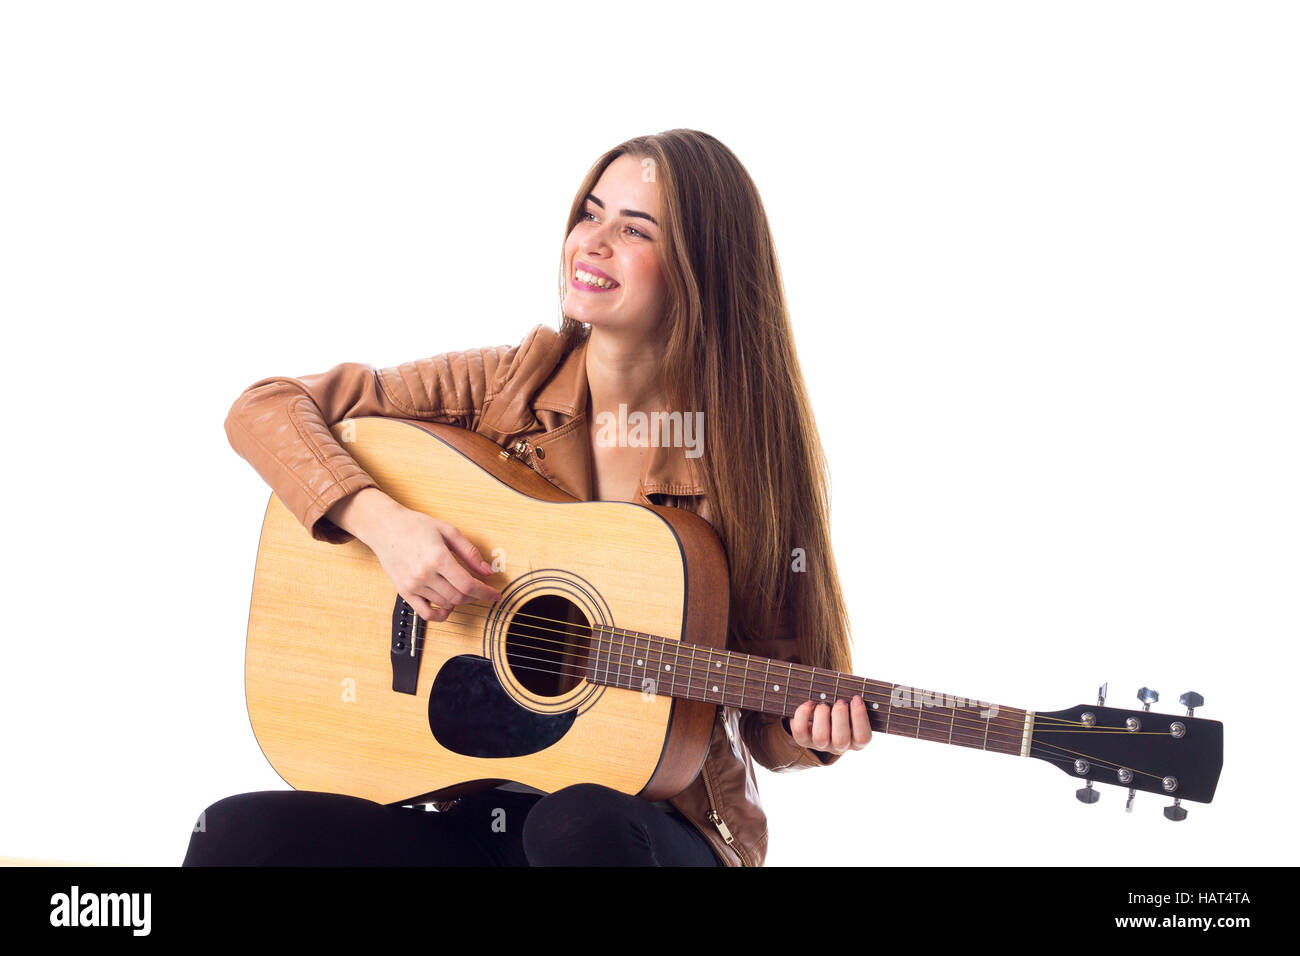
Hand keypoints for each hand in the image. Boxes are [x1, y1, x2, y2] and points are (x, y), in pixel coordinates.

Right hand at [366, 505, 502, 622]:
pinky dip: (441, 615)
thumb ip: (470, 553)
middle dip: (475, 597)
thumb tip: (487, 571)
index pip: (468, 584)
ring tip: (463, 590)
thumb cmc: (416, 526)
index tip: (495, 594)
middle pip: (459, 597)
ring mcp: (413, 585)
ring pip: (445, 604)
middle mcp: (424, 574)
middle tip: (482, 591)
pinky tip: (448, 607)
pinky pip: (425, 614)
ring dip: (460, 601)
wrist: (385, 527)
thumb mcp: (449, 531)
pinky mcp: (404, 592)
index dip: (485, 592)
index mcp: (437, 557)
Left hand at [789, 695, 871, 755]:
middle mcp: (839, 747)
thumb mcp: (852, 708)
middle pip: (841, 740)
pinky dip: (803, 714)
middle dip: (840, 716)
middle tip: (840, 701)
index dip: (860, 717)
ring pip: (820, 737)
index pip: (863, 738)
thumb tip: (857, 692)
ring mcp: (820, 745)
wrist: (819, 717)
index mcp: (856, 741)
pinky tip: (810, 703)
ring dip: (822, 716)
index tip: (856, 698)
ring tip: (823, 703)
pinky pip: (800, 730)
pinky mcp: (803, 739)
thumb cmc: (840, 709)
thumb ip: (856, 703)